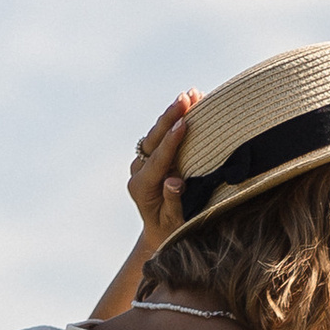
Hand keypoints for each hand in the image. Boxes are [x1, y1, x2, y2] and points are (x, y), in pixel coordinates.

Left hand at [128, 92, 198, 258]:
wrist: (160, 234)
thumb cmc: (172, 231)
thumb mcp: (174, 222)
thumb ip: (173, 202)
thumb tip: (174, 181)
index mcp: (141, 187)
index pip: (158, 159)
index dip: (171, 141)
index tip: (184, 123)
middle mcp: (138, 171)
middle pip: (154, 140)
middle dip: (170, 118)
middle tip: (186, 98)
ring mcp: (143, 163)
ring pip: (157, 135)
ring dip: (173, 114)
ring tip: (191, 95)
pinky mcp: (151, 158)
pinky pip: (163, 137)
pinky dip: (175, 121)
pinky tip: (190, 105)